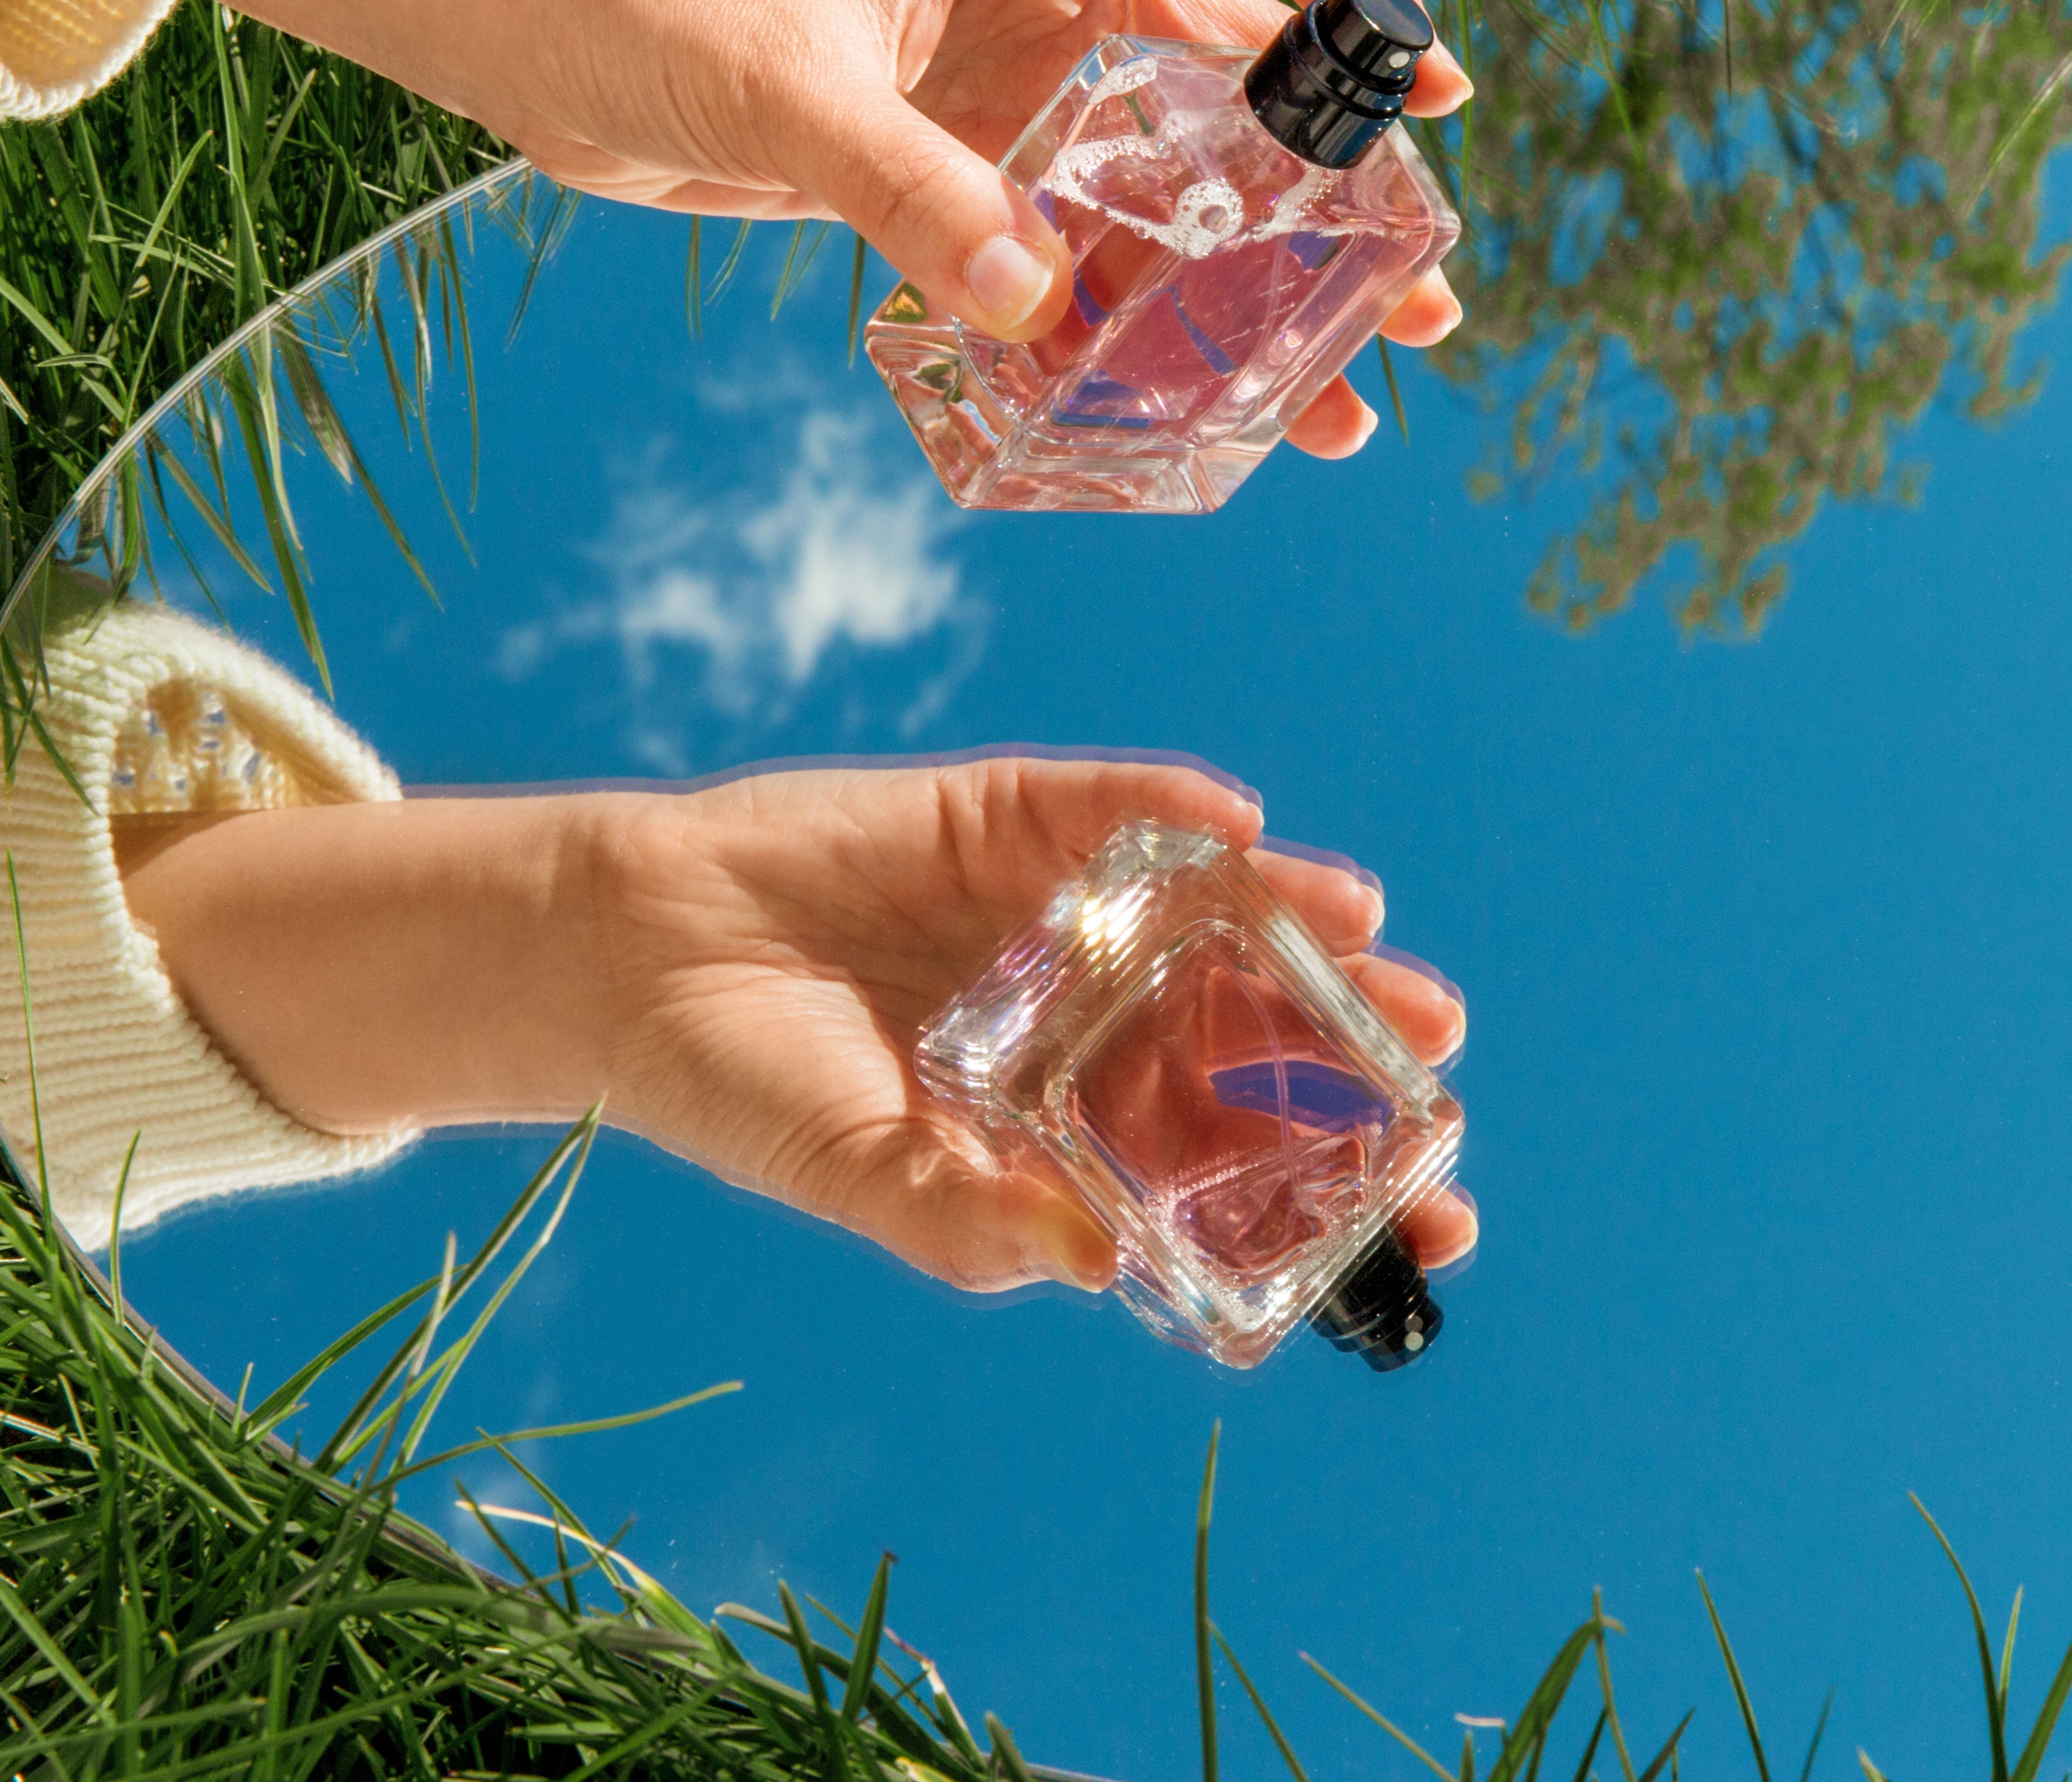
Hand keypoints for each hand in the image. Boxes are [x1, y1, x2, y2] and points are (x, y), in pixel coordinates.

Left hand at [6, 0, 1468, 460]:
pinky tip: (1187, 410)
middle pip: (1242, 72)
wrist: (522, 11)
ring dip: (1257, 283)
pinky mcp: (958, 163)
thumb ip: (913, 190)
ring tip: (1346, 391)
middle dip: (1340, 185)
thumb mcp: (782, 85)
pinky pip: (1079, 248)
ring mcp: (1011, 80)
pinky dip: (1132, 323)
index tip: (1429, 84)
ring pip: (1175, 180)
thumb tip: (1040, 299)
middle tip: (1420, 289)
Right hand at [579, 757, 1473, 1290]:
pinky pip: (1116, 810)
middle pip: (1255, 1030)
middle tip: (1437, 1050)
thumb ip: (972, 1223)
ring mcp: (1058, 912)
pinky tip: (1243, 829)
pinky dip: (1179, 813)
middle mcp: (1090, 1015)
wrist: (629, 957)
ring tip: (1370, 933)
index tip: (1442, 1218)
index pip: (1236, 1162)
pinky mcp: (1009, 817)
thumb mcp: (860, 1176)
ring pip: (1214, 917)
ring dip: (1296, 924)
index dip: (1339, 1187)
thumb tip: (1096, 1261)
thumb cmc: (747, 1087)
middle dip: (1351, 1044)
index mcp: (1073, 1122)